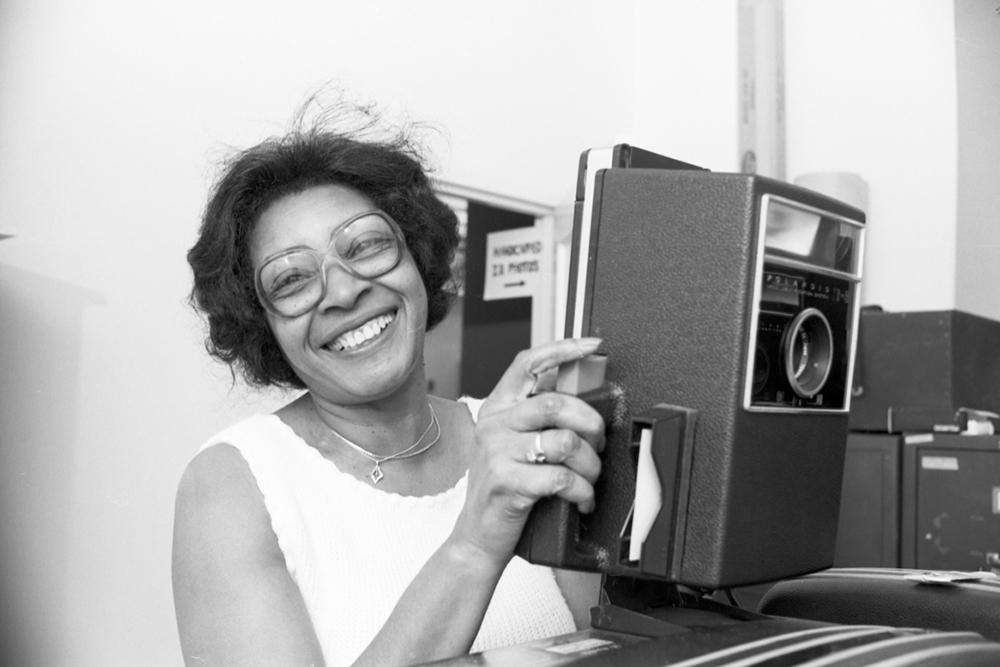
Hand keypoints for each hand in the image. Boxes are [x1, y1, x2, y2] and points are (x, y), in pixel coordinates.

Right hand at [451, 338, 605, 565]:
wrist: (478, 536)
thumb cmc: (504, 488)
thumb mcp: (513, 445)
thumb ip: (539, 419)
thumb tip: (585, 398)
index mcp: (497, 407)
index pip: (528, 363)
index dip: (563, 349)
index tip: (592, 346)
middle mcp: (494, 424)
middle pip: (556, 403)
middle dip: (591, 424)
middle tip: (598, 444)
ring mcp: (497, 452)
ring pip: (565, 442)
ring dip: (590, 464)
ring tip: (589, 479)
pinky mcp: (506, 482)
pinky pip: (562, 478)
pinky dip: (583, 492)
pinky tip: (581, 500)